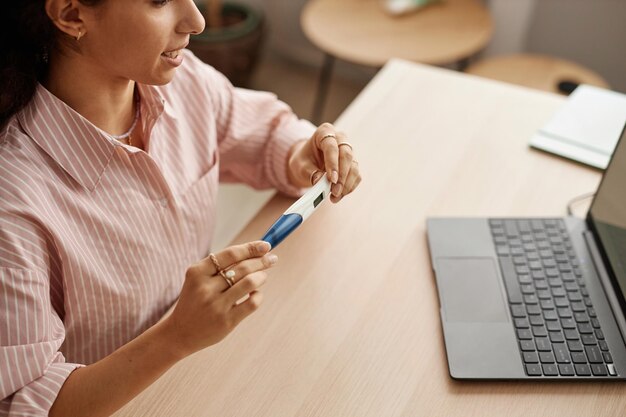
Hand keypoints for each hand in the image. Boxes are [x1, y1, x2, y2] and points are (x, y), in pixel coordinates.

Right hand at [162, 241, 276, 357]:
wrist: (180, 332)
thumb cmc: (195, 300)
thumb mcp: (199, 279)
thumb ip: (221, 266)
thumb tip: (256, 252)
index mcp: (197, 272)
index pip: (230, 254)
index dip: (251, 248)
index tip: (265, 245)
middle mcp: (205, 288)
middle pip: (242, 267)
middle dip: (262, 261)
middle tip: (272, 259)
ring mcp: (216, 305)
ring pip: (250, 283)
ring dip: (261, 276)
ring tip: (263, 276)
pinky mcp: (226, 321)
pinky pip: (252, 303)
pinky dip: (258, 295)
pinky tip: (255, 294)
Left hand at [288, 123, 361, 202]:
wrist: (307, 163)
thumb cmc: (303, 160)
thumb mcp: (300, 165)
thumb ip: (310, 172)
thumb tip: (320, 182)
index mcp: (324, 132)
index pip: (332, 146)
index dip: (333, 163)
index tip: (331, 180)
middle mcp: (339, 138)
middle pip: (346, 155)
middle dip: (342, 176)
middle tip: (334, 191)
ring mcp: (348, 151)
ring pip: (354, 166)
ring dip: (346, 184)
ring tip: (335, 196)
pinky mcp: (353, 163)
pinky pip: (356, 175)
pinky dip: (349, 187)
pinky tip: (339, 195)